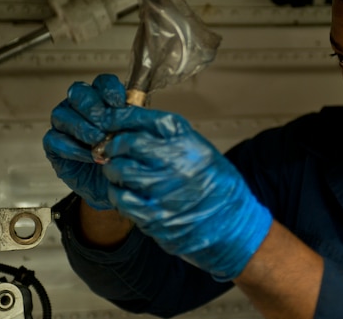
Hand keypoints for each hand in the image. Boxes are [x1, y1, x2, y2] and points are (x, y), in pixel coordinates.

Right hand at [43, 75, 126, 209]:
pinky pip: (55, 140)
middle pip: (78, 93)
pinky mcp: (53, 145)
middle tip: (105, 124)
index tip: (119, 105)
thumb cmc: (122, 156)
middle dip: (93, 108)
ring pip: (63, 115)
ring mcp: (64, 124)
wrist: (113, 184)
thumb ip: (130, 121)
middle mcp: (80, 108)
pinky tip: (89, 155)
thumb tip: (135, 112)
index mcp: (102, 99)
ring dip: (83, 128)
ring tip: (98, 141)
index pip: (102, 83)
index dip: (110, 90)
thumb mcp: (132, 137)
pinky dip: (73, 148)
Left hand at [51, 74, 273, 280]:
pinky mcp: (155, 216)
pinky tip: (124, 192)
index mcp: (187, 142)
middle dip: (114, 145)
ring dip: (113, 170)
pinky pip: (121, 199)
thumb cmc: (216, 184)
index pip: (143, 119)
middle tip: (111, 148)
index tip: (108, 120)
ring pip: (120, 171)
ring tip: (118, 171)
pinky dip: (117, 193)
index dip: (120, 118)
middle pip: (128, 144)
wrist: (234, 224)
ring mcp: (165, 191)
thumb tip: (130, 126)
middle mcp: (176, 163)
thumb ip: (168, 138)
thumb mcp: (199, 149)